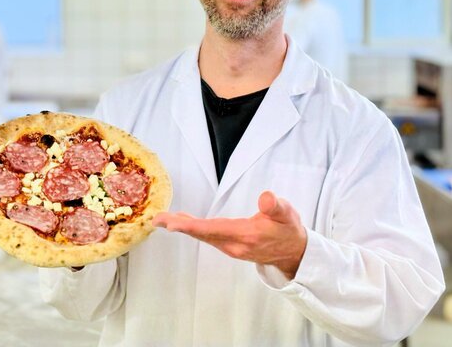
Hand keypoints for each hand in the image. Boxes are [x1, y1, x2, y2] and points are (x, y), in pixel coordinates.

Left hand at [152, 191, 306, 278]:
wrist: (294, 254)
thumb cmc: (289, 230)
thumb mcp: (288, 214)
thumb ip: (276, 206)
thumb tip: (266, 197)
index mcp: (246, 235)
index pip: (213, 230)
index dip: (191, 226)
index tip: (172, 223)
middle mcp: (234, 245)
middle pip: (202, 234)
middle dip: (178, 226)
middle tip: (157, 219)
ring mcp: (231, 248)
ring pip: (203, 236)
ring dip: (182, 227)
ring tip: (163, 219)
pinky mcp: (230, 246)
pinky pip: (207, 237)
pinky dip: (193, 229)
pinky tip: (182, 222)